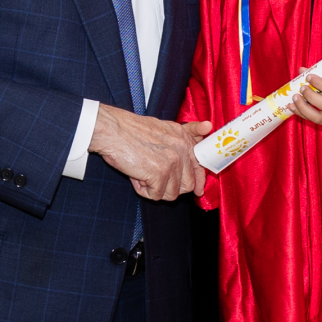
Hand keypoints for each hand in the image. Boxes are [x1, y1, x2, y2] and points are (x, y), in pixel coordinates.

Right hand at [89, 104, 210, 198]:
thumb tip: (208, 127)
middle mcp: (182, 149)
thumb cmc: (132, 130)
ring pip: (171, 194)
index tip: (198, 191)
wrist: (112, 130)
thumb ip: (187, 131)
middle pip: (187, 186)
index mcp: (184, 138)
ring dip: (155, 188)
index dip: (198, 182)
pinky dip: (143, 190)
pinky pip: (156, 195)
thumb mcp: (165, 127)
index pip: (199, 166)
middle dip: (170, 187)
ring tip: (142, 173)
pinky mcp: (160, 174)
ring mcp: (172, 162)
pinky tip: (136, 176)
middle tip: (153, 178)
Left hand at [290, 74, 321, 130]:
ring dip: (303, 109)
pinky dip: (303, 115)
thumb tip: (303, 69)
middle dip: (310, 96)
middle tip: (301, 88)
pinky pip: (316, 122)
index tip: (309, 76)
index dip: (320, 83)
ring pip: (318, 118)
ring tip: (294, 98)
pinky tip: (293, 108)